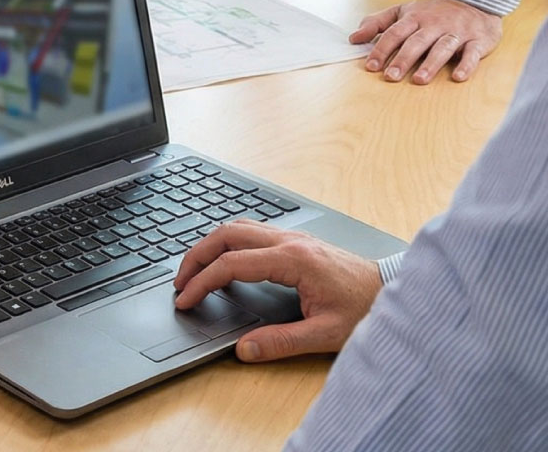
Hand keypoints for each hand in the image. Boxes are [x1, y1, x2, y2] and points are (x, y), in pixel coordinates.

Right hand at [173, 220, 381, 362]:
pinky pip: (252, 231)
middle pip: (226, 234)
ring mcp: (294, 237)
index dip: (202, 283)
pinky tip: (225, 259)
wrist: (396, 291)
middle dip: (196, 256)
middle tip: (180, 281)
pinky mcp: (298, 241)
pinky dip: (228, 242)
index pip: (231, 264)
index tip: (186, 300)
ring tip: (195, 270)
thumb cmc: (367, 309)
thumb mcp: (326, 334)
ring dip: (210, 245)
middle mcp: (290, 241)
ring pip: (237, 227)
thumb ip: (282, 342)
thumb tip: (244, 349)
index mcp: (293, 260)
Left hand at [350, 0, 501, 83]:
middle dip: (403, 59)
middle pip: (417, 42)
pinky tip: (458, 77)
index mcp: (414, 17)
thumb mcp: (403, 11)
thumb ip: (376, 23)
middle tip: (390, 77)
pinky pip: (472, 53)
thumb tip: (353, 38)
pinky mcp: (477, 40)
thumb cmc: (432, 12)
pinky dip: (466, 65)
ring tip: (419, 79)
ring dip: (431, 64)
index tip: (370, 66)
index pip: (394, 33)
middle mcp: (435, 24)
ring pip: (443, 48)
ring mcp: (457, 32)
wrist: (475, 0)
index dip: (382, 49)